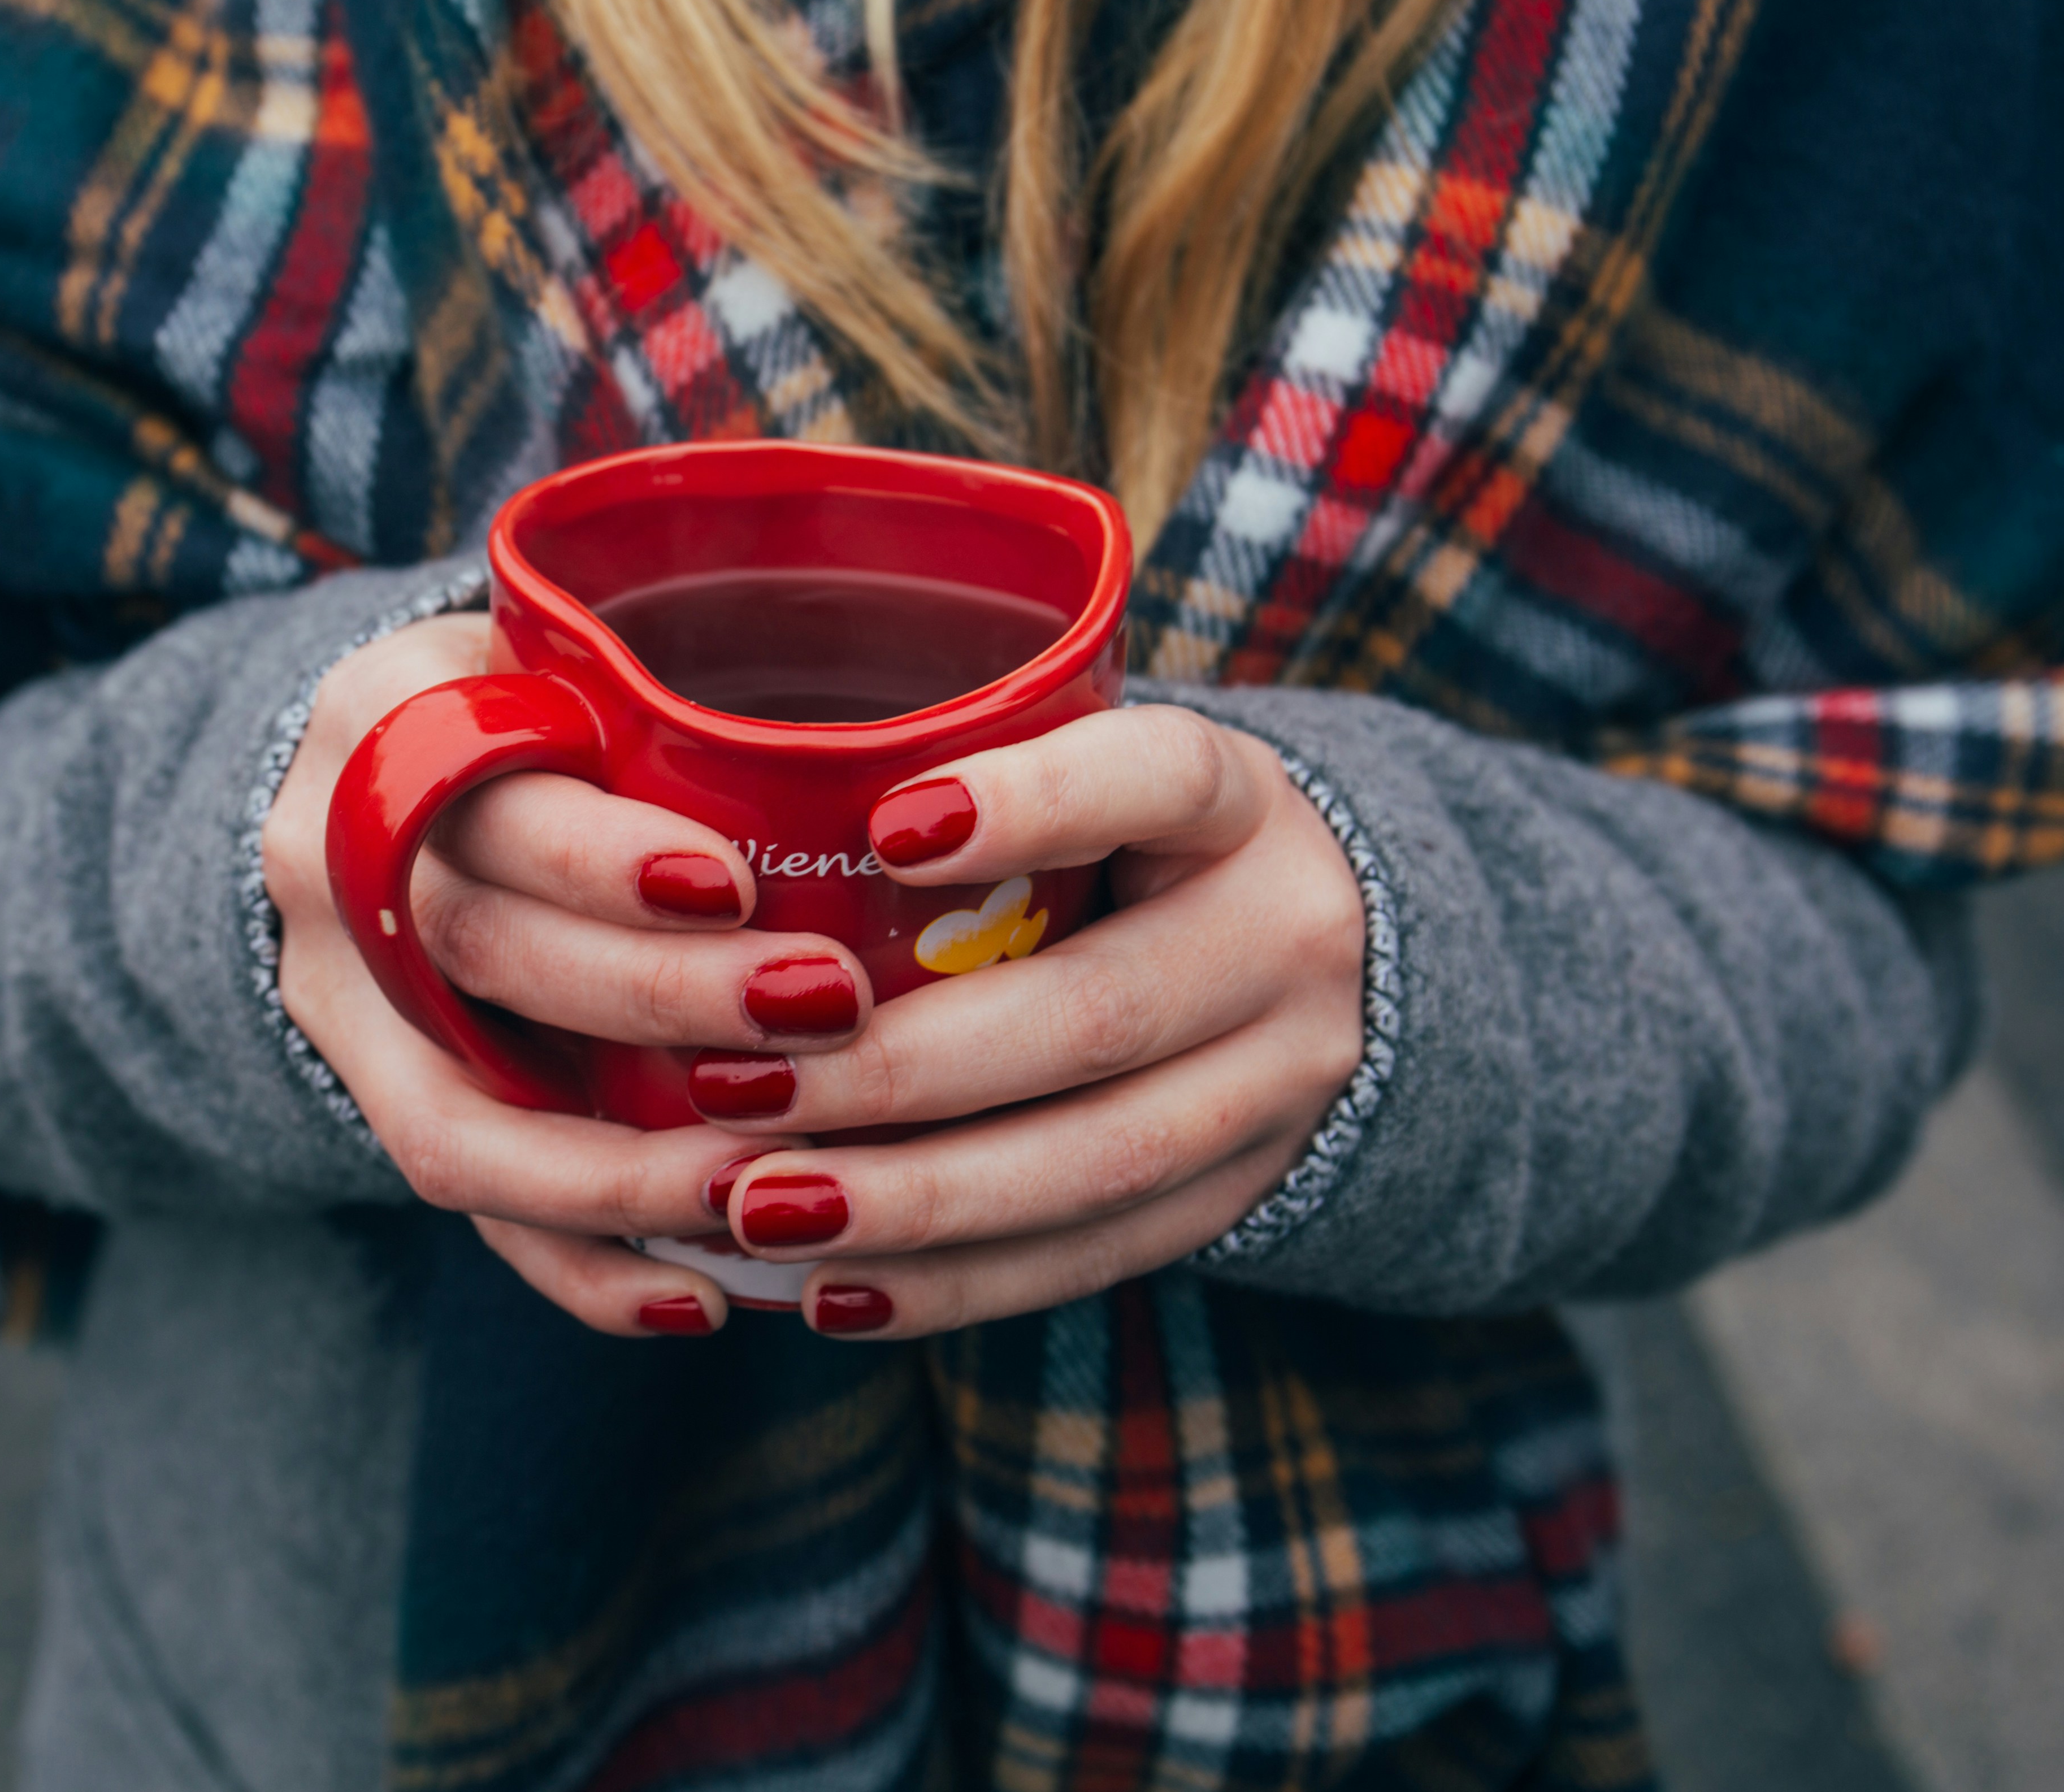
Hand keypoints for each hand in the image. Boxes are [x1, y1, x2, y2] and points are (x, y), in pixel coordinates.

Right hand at [260, 614, 851, 1336]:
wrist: (374, 778)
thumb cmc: (537, 705)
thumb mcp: (569, 655)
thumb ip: (673, 697)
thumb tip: (912, 769)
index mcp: (387, 717)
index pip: (483, 795)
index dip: (601, 858)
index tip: (737, 883)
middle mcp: (330, 860)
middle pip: (483, 952)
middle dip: (657, 1000)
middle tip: (822, 1011)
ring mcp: (333, 996)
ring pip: (459, 1119)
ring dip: (625, 1174)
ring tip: (774, 1192)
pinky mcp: (367, 1097)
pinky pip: (467, 1208)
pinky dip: (583, 1266)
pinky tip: (705, 1297)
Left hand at [702, 705, 1367, 1337]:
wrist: (1329, 958)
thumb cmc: (1134, 841)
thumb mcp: (1096, 776)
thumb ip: (976, 775)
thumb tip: (742, 807)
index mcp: (1238, 805)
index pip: (1158, 779)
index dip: (1034, 805)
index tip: (885, 829)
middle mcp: (1283, 940)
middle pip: (1096, 1015)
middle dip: (901, 1068)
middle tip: (735, 1088)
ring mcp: (1280, 1084)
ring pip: (1097, 1161)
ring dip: (913, 1198)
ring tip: (759, 1208)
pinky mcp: (1240, 1195)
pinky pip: (1094, 1254)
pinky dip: (956, 1282)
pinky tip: (833, 1288)